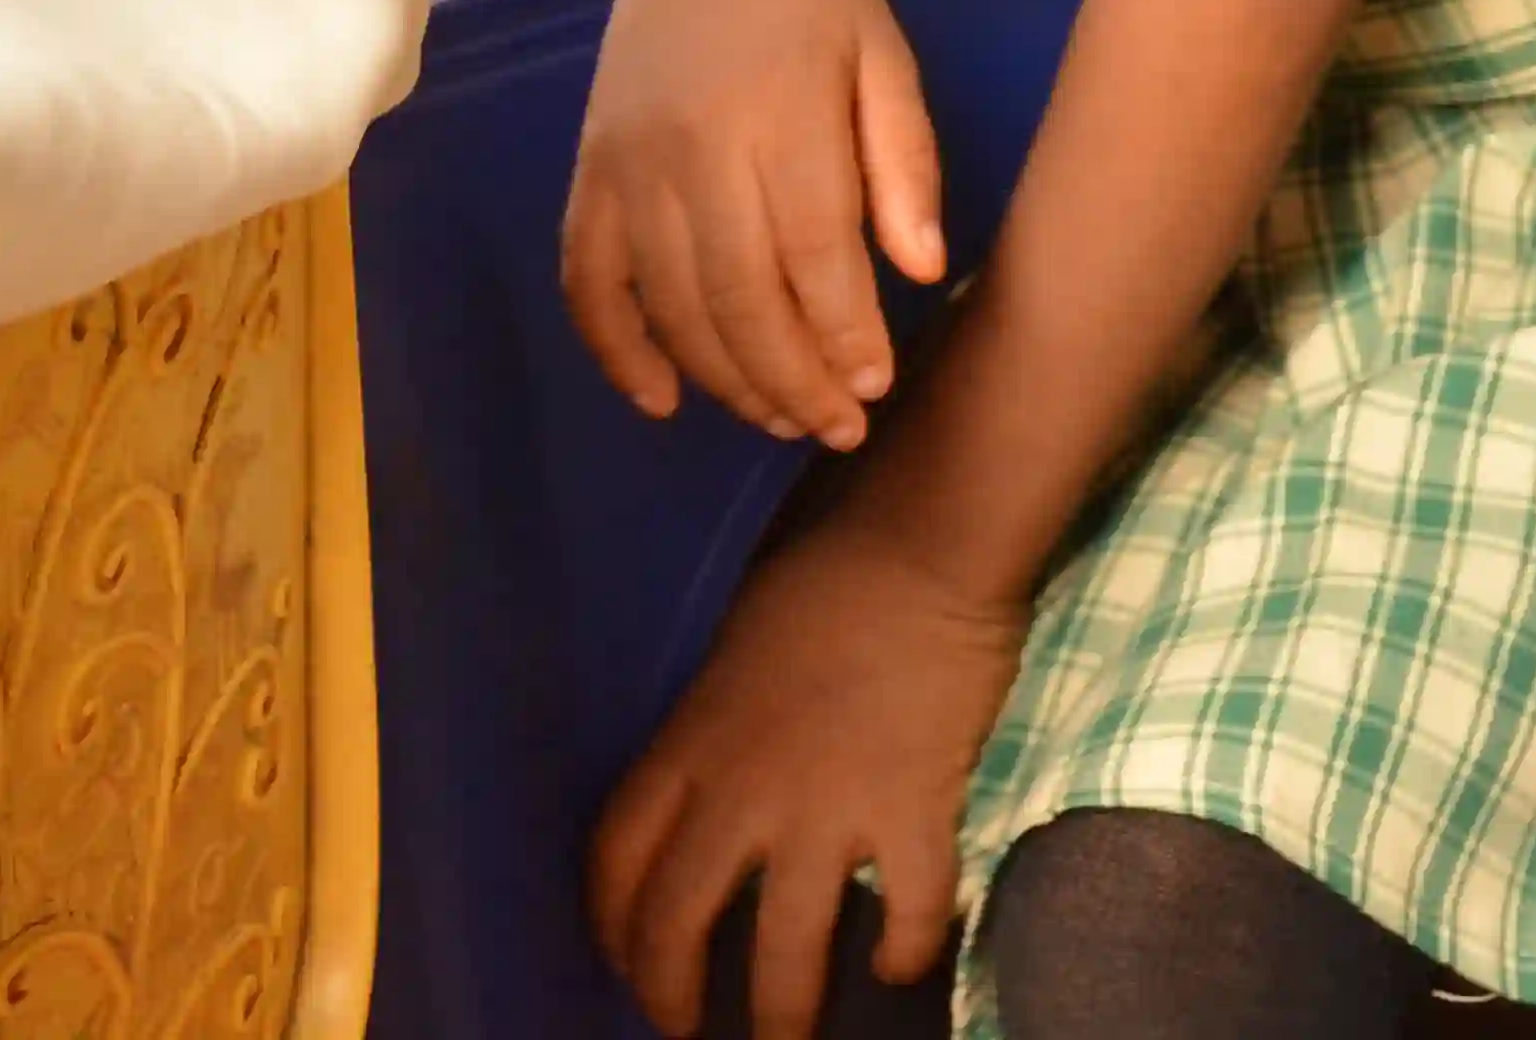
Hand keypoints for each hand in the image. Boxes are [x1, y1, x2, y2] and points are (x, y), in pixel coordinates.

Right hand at [566, 0, 949, 444]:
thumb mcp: (886, 57)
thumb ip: (905, 162)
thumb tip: (921, 273)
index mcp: (777, 112)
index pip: (813, 254)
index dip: (844, 336)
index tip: (876, 388)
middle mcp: (690, 146)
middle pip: (737, 297)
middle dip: (792, 381)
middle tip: (838, 429)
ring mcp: (626, 162)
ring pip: (669, 303)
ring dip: (725, 379)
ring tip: (782, 418)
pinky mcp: (586, 169)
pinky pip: (586, 279)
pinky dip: (616, 349)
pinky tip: (663, 399)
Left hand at [592, 501, 1027, 1039]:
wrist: (924, 545)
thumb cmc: (830, 576)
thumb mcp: (735, 650)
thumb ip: (718, 730)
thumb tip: (721, 783)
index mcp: (691, 744)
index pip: (616, 860)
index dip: (611, 929)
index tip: (628, 964)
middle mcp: (742, 791)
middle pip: (675, 924)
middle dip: (672, 999)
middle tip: (690, 1033)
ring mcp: (826, 808)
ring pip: (784, 950)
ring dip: (781, 1015)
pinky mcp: (913, 810)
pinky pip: (910, 910)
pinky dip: (905, 951)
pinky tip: (902, 965)